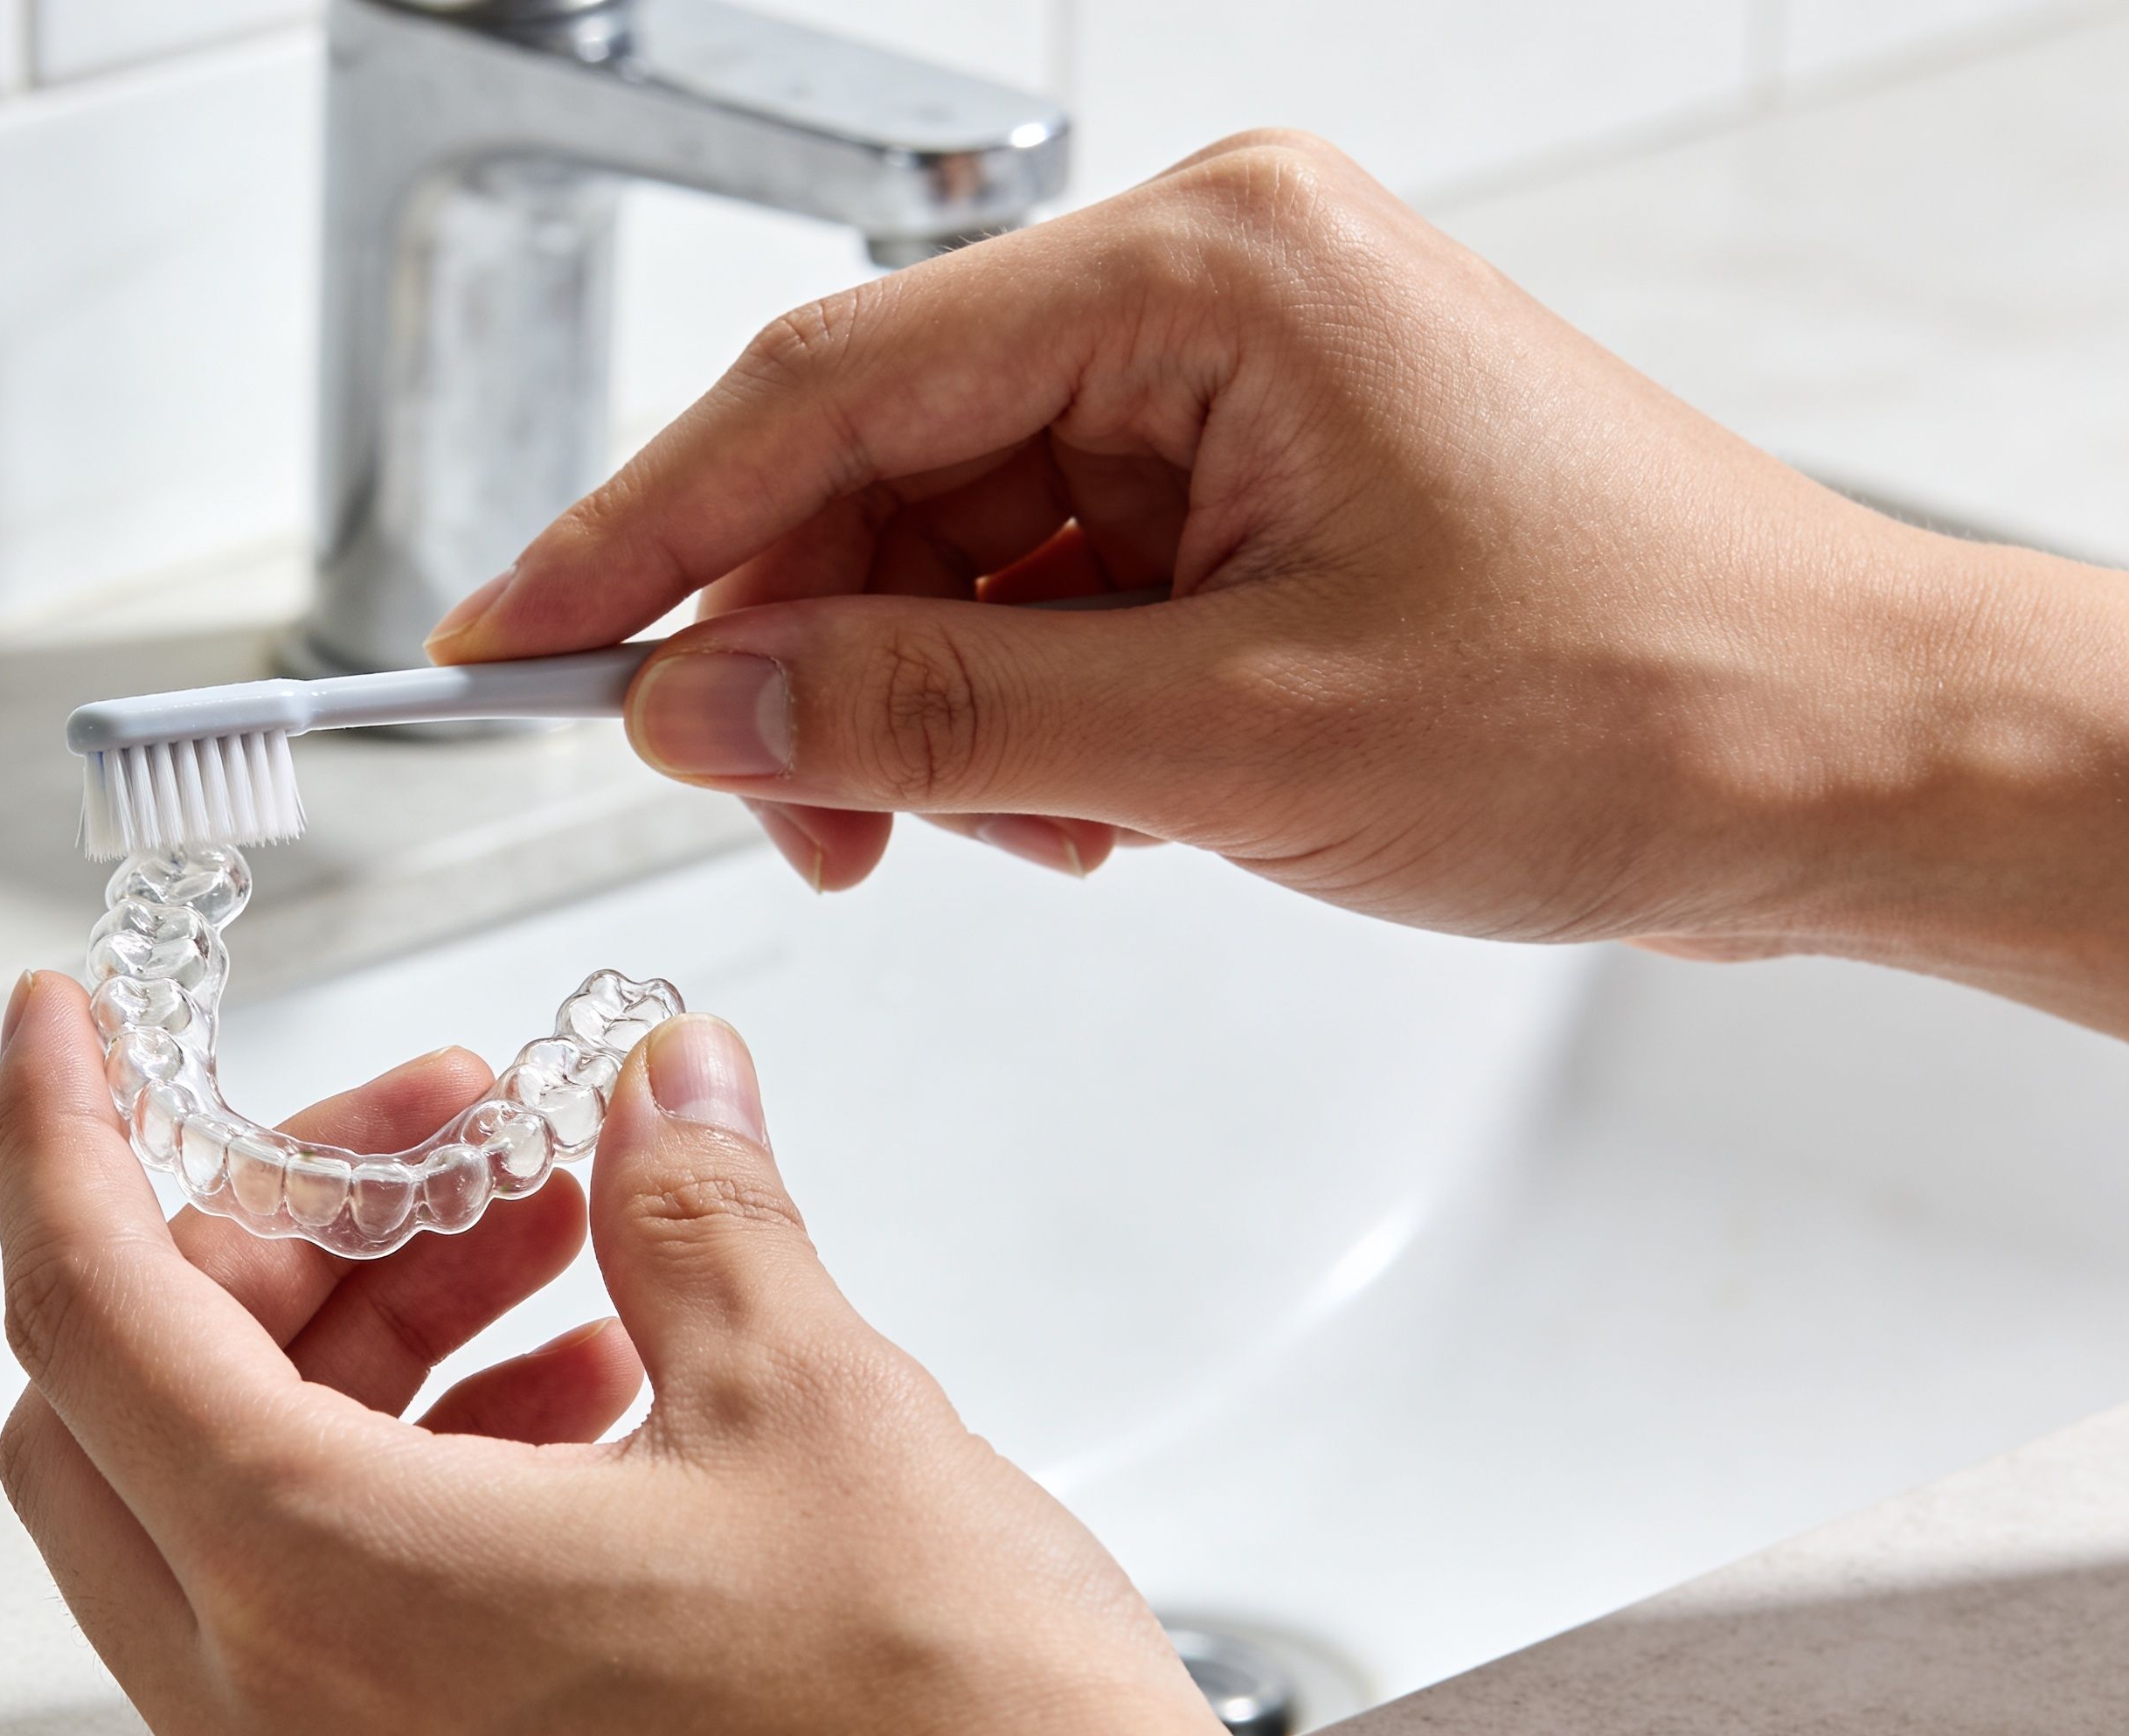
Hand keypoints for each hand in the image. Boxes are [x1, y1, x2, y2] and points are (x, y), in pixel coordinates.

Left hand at [0, 973, 1805, 1735]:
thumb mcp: (810, 1400)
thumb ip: (687, 1208)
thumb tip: (659, 1095)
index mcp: (328, 1598)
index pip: (82, 1310)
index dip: (62, 1132)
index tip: (63, 1030)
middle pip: (126, 1417)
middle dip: (267, 1240)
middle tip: (440, 1149)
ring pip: (227, 1531)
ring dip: (361, 1361)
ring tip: (562, 1267)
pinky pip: (322, 1650)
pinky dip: (405, 1499)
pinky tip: (588, 1419)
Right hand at [432, 131, 2128, 1036]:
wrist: (1854, 764)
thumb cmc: (1640, 701)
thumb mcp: (1229, 738)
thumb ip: (927, 718)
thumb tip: (695, 712)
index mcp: (1203, 271)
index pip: (828, 385)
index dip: (644, 533)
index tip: (512, 645)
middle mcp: (1205, 291)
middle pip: (878, 465)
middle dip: (808, 657)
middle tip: (781, 817)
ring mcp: (1231, 385)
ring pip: (952, 545)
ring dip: (929, 709)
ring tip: (1006, 833)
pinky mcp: (1256, 482)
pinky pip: (1049, 589)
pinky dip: (1025, 716)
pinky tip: (1090, 809)